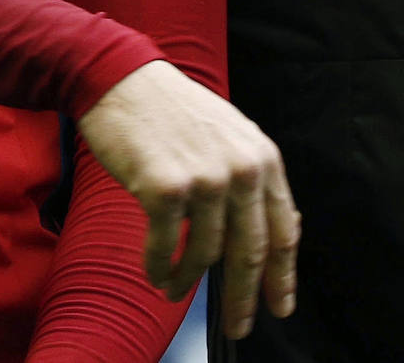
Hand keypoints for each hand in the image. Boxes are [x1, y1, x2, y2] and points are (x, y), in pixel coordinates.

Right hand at [77, 60, 299, 339]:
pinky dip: (160, 266)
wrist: (119, 77)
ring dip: (188, 280)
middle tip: (238, 325)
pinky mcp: (165, 188)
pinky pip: (167, 246)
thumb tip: (284, 230)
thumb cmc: (170, 107)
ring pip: (206, 253)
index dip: (282, 276)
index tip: (279, 306)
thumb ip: (253, 176)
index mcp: (262, 156)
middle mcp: (240, 169)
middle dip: (242, 297)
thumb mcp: (228, 133)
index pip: (282, 231)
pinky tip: (155, 274)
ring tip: (174, 289)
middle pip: (249, 253)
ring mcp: (204, 179)